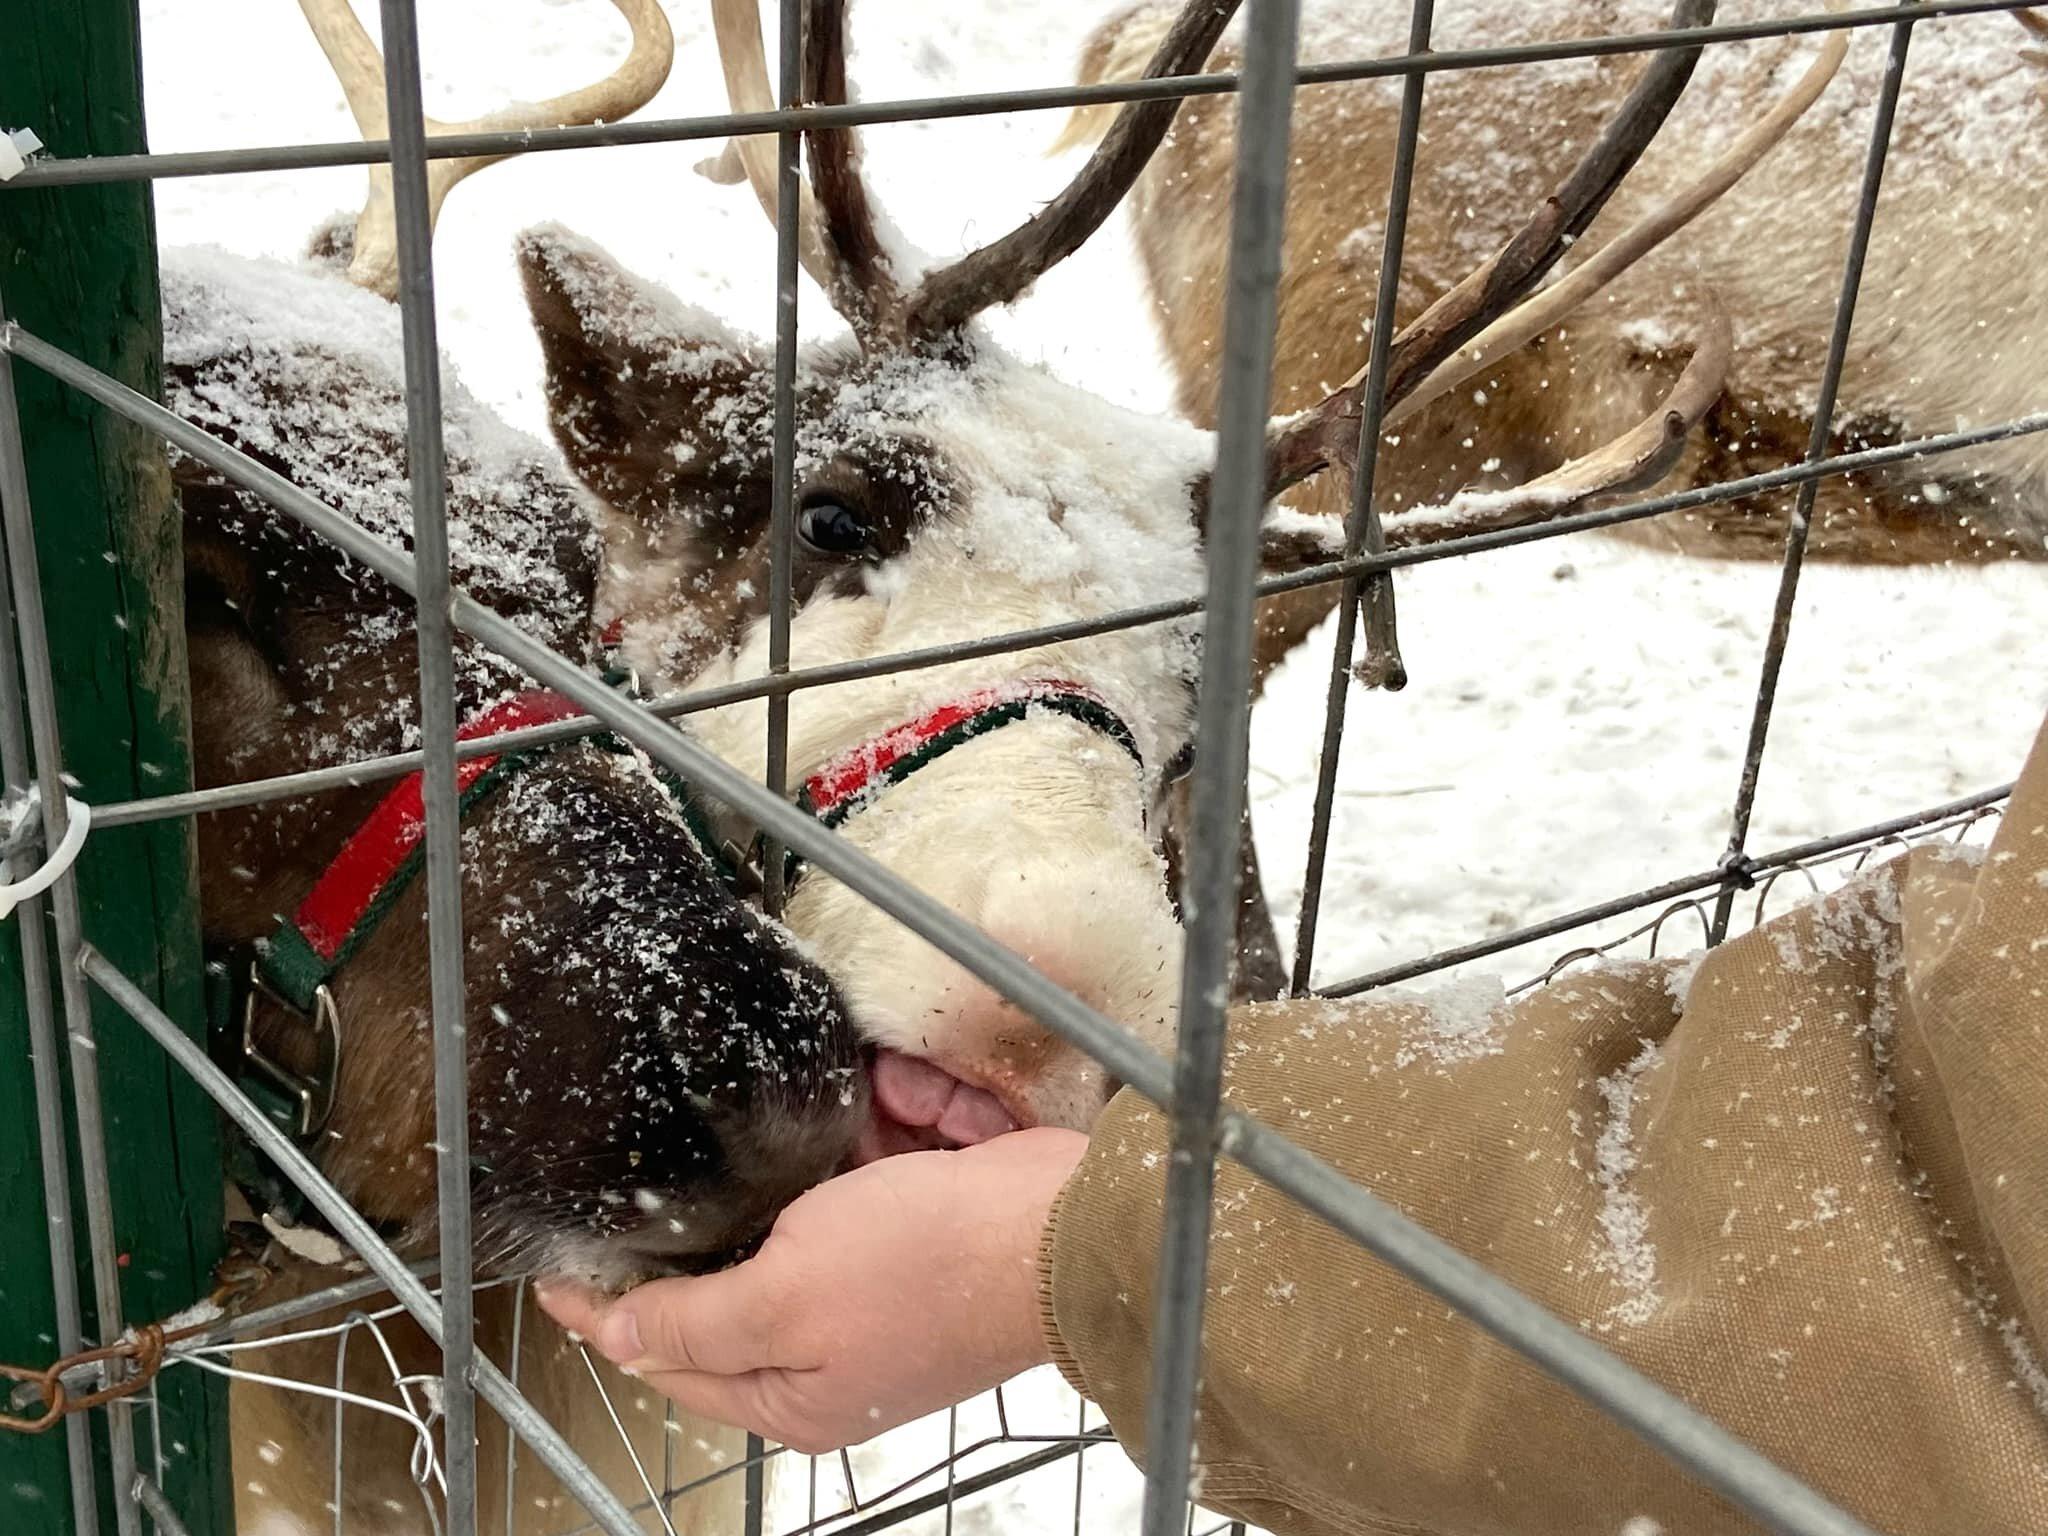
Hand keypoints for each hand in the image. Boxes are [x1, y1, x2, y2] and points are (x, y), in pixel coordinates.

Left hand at [534, 1127, 1088, 1453]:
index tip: (556, 1271)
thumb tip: (619, 1344)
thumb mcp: (786, 1297)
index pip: (668, 1355)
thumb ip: (697, 1323)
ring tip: (740, 1167)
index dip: (606, 1312)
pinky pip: (844, 1206)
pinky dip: (834, 1169)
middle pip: (725, 1303)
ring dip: (773, 1196)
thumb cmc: (928, 1266)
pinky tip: (829, 1140)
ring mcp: (869, 1306)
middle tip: (638, 1204)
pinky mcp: (908, 1250)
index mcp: (789, 1395)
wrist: (1054, 1225)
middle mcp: (826, 1360)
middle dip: (695, 1248)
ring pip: (784, 1244)